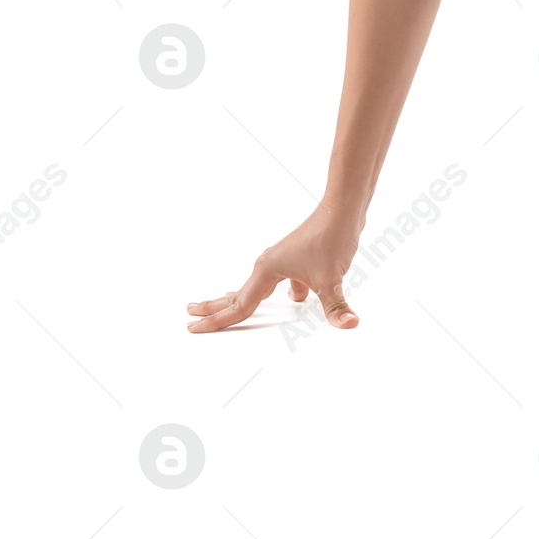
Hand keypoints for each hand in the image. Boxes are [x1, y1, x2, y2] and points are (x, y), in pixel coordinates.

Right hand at [186, 204, 363, 333]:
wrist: (343, 210)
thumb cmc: (331, 238)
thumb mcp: (331, 279)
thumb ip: (336, 306)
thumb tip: (349, 323)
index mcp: (267, 270)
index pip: (239, 305)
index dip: (216, 321)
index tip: (193, 328)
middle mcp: (269, 264)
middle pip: (236, 293)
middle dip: (214, 306)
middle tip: (190, 314)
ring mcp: (281, 260)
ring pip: (257, 287)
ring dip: (241, 298)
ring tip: (224, 307)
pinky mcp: (296, 257)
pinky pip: (280, 280)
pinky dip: (278, 292)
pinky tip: (295, 297)